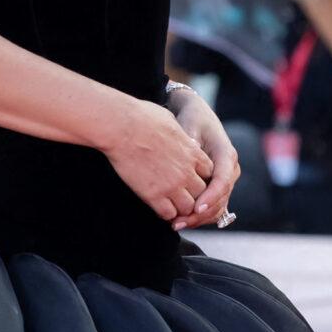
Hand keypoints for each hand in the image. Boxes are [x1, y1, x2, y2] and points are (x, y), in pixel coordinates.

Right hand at [108, 96, 212, 227]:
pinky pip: (168, 213)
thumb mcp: (170, 120)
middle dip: (194, 195)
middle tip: (181, 194)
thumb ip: (179, 134)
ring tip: (171, 204)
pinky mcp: (153, 195)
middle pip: (202, 193)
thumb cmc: (142, 118)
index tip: (190, 177)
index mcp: (192, 152)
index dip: (201, 177)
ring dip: (181, 207)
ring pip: (188, 207)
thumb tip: (177, 133)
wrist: (122, 127)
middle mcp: (186, 171)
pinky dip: (166, 213)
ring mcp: (171, 185)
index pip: (209, 173)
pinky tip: (158, 207)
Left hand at [166, 86, 239, 226]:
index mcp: (227, 155)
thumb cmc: (193, 119)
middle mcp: (230, 171)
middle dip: (201, 214)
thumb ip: (190, 138)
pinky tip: (179, 221)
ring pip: (217, 208)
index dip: (211, 196)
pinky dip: (196, 216)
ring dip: (198, 219)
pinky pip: (210, 208)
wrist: (197, 117)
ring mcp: (224, 182)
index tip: (196, 208)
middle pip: (221, 199)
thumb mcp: (191, 124)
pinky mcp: (215, 189)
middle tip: (179, 222)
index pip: (223, 180)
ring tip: (176, 224)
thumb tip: (191, 149)